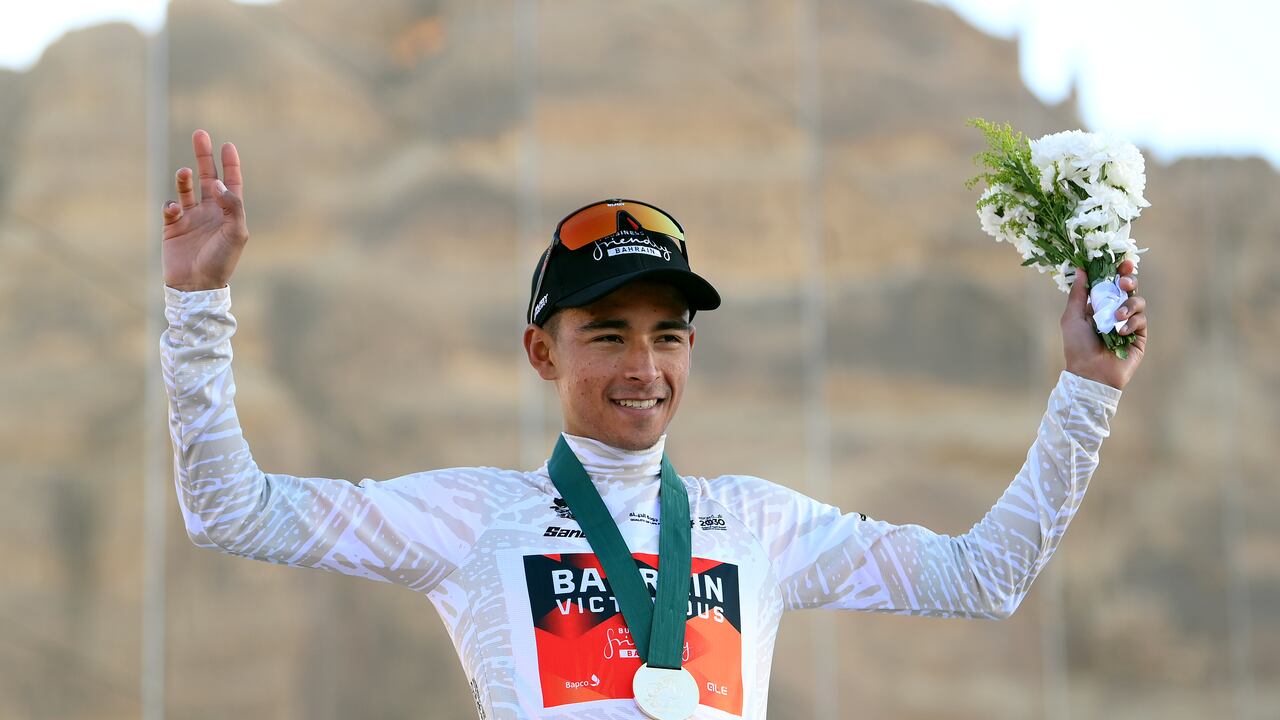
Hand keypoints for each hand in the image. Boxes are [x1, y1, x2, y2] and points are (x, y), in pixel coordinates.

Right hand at [161, 129, 247, 290]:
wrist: (197, 285)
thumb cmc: (221, 261)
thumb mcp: (236, 234)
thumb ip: (233, 207)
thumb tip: (220, 184)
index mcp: (228, 213)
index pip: (231, 183)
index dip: (230, 164)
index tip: (227, 145)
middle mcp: (210, 212)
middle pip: (208, 177)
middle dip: (204, 157)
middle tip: (200, 134)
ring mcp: (190, 218)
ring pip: (186, 189)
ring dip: (184, 178)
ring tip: (184, 172)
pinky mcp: (172, 227)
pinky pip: (170, 208)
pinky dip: (171, 204)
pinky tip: (175, 210)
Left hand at [1061, 259, 1146, 389]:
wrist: (1091, 373)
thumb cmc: (1077, 346)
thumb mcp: (1072, 317)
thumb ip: (1079, 293)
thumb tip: (1081, 269)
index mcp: (1098, 305)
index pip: (1110, 283)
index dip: (1117, 271)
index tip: (1122, 262)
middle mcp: (1114, 311)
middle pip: (1129, 288)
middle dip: (1129, 281)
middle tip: (1124, 283)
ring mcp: (1128, 323)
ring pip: (1138, 302)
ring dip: (1129, 305)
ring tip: (1117, 317)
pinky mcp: (1139, 336)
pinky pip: (1142, 320)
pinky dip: (1132, 323)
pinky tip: (1121, 332)